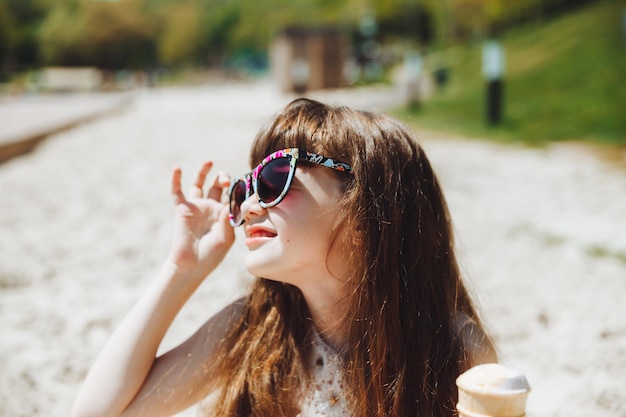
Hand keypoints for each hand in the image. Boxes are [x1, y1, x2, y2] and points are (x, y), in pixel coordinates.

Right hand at [167, 161, 234, 279]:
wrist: (191, 265)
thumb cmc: (212, 255)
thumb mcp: (225, 238)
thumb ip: (228, 220)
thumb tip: (229, 204)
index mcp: (226, 213)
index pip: (234, 194)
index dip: (239, 187)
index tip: (246, 183)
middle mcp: (212, 207)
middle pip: (219, 185)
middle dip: (224, 178)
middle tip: (227, 182)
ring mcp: (197, 206)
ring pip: (200, 183)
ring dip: (204, 171)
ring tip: (209, 162)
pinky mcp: (182, 209)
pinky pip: (177, 192)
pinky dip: (176, 180)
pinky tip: (177, 168)